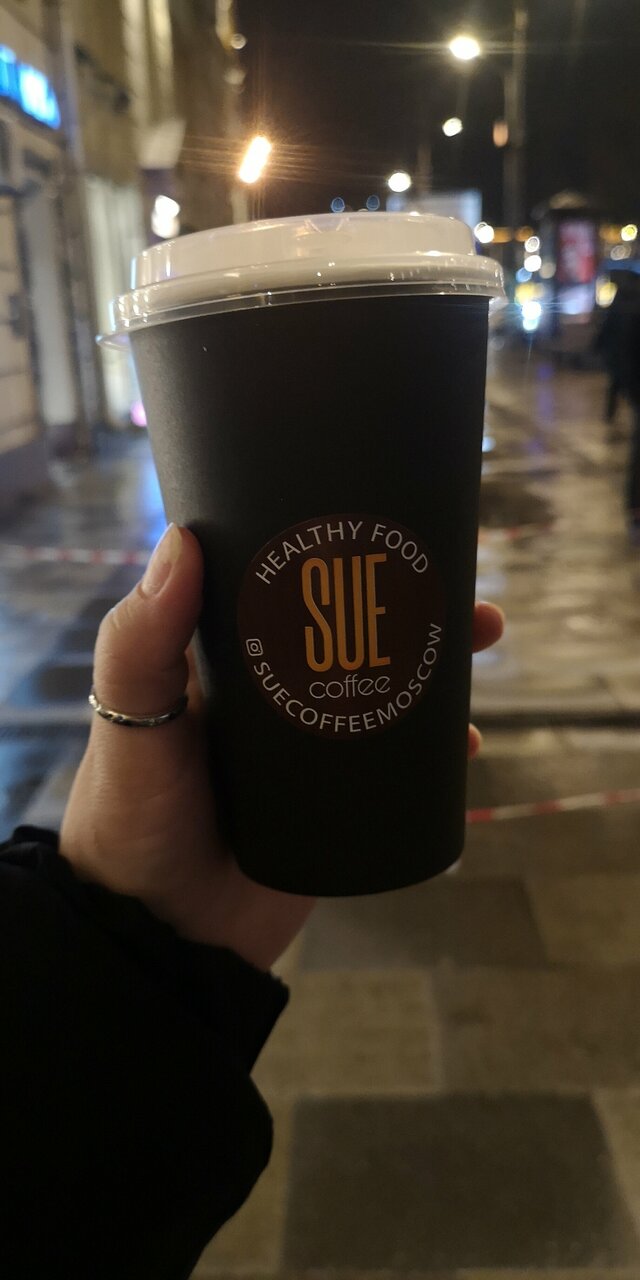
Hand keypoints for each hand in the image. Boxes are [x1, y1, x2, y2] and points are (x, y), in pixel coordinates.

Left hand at [60, 526, 503, 968]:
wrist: (156, 936)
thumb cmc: (128, 817)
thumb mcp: (132, 720)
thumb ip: (141, 642)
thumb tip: (182, 539)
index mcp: (226, 666)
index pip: (291, 594)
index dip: (341, 561)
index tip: (391, 534)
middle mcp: (274, 700)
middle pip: (357, 640)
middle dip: (415, 613)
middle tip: (471, 606)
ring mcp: (310, 755)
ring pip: (385, 698)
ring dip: (436, 672)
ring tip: (480, 654)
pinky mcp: (336, 810)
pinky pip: (396, 773)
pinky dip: (435, 753)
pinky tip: (464, 745)